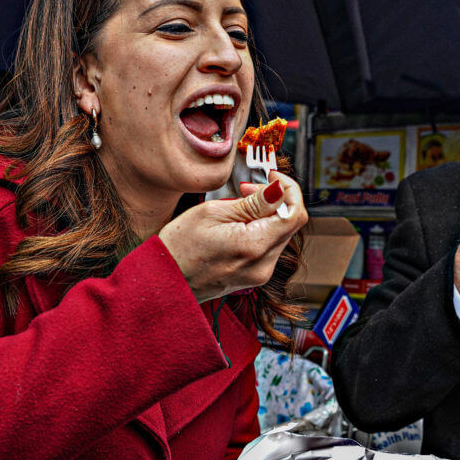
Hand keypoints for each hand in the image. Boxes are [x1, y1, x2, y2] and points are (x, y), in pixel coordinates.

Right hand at [159, 171, 307, 302]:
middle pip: (289, 223)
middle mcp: (264, 264)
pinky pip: (268, 247)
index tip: (272, 177)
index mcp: (254, 245)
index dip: (289, 189)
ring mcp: (260, 273)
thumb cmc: (179, 248)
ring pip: (279, 234)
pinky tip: (237, 225)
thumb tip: (278, 191)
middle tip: (246, 190)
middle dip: (275, 200)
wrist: (165, 282)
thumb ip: (252, 203)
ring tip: (237, 207)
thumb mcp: (212, 213)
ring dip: (266, 215)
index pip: (295, 214)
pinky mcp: (254, 276)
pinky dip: (260, 230)